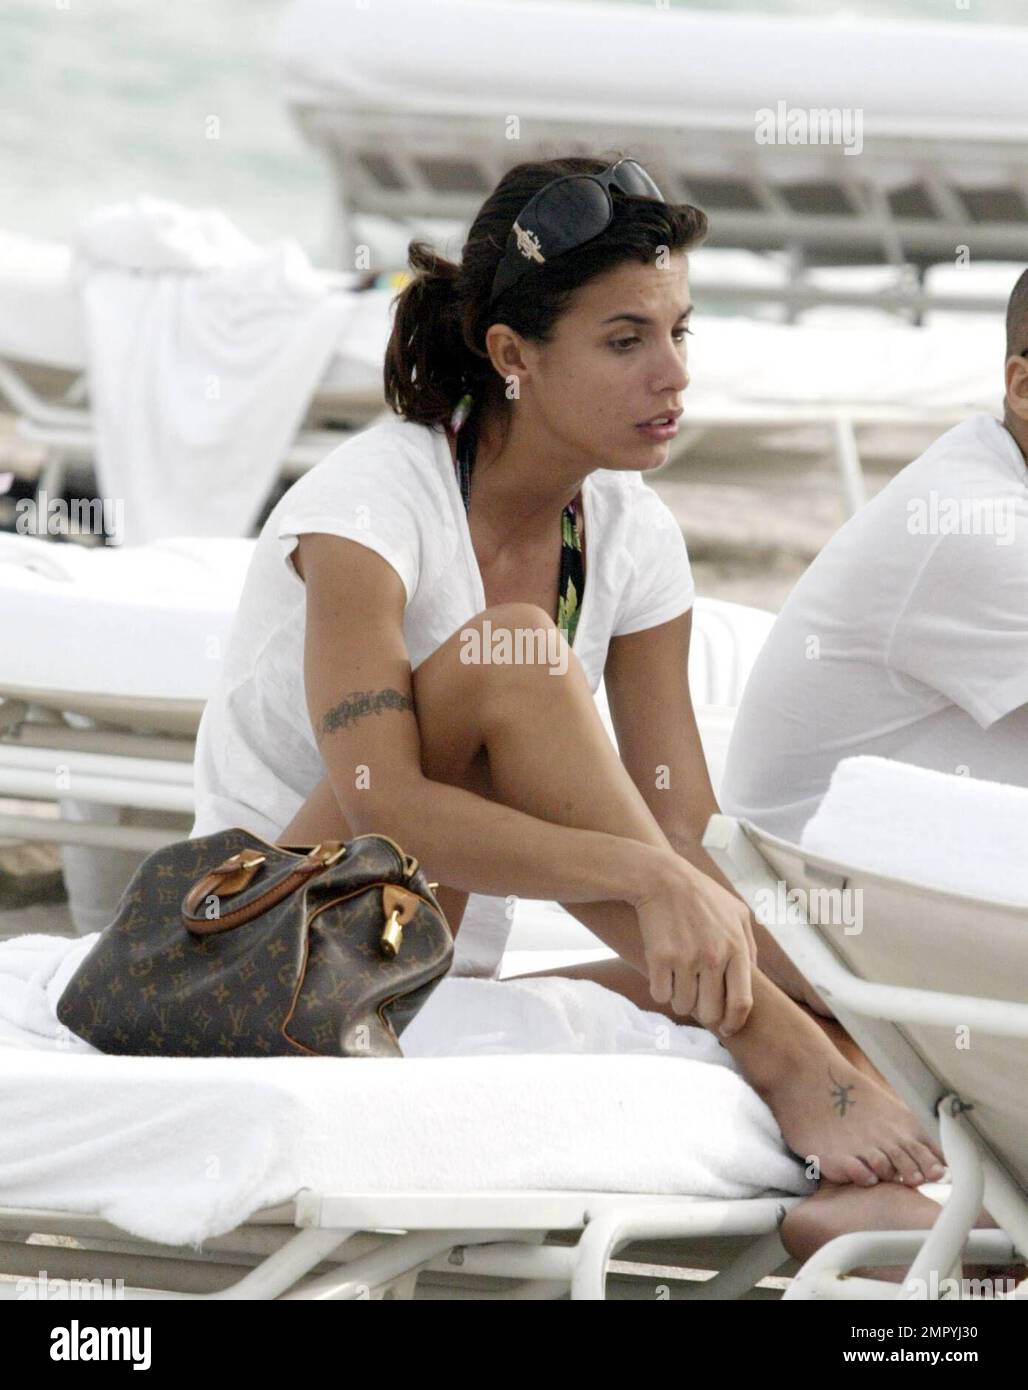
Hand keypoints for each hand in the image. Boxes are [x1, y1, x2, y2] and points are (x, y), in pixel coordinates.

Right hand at [626, 849, 754, 1036]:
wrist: (661, 878)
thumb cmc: (701, 895)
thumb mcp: (738, 913)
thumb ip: (750, 946)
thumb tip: (754, 977)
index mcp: (736, 948)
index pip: (741, 1003)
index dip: (734, 1023)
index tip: (727, 1029)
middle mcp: (714, 956)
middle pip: (711, 1012)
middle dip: (705, 1015)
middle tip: (698, 1004)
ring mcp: (686, 958)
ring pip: (684, 1006)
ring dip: (681, 1000)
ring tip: (679, 982)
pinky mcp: (660, 958)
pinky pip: (661, 995)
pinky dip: (661, 990)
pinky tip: (662, 974)